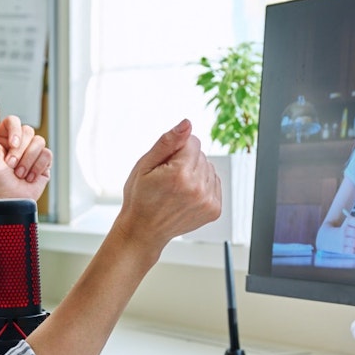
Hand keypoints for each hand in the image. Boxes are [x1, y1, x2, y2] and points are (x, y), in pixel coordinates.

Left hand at [0, 99, 51, 200]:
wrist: (7, 198)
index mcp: (4, 137)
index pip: (15, 121)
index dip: (14, 132)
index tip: (10, 146)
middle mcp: (19, 143)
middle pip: (29, 131)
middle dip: (20, 151)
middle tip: (11, 166)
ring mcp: (33, 153)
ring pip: (39, 142)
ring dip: (28, 161)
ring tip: (19, 174)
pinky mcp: (44, 164)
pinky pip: (48, 154)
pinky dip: (37, 167)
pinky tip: (29, 177)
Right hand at [116, 120, 220, 248]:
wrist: (144, 230)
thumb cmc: (140, 197)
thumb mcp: (145, 165)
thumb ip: (168, 142)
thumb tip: (187, 124)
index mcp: (180, 174)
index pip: (193, 141)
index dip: (176, 150)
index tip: (164, 166)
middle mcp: (198, 188)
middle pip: (202, 155)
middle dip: (186, 161)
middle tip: (168, 180)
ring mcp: (208, 201)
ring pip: (209, 168)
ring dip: (195, 173)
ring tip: (177, 189)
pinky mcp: (214, 209)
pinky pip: (214, 183)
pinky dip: (202, 186)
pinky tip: (186, 195)